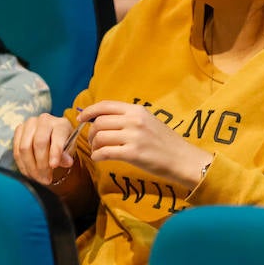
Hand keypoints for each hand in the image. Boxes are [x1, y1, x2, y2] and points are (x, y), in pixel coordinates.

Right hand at [12, 114, 77, 184]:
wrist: (52, 138)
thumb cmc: (63, 144)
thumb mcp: (69, 150)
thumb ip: (67, 155)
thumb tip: (67, 162)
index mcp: (61, 124)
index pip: (57, 137)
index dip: (55, 152)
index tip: (54, 166)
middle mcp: (45, 120)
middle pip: (38, 143)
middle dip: (41, 165)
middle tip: (46, 180)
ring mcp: (30, 124)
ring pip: (25, 148)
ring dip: (30, 167)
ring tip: (38, 179)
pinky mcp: (19, 130)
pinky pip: (16, 150)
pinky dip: (22, 165)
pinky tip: (29, 174)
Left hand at [78, 100, 211, 188]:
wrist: (183, 159)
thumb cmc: (165, 142)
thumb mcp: (149, 121)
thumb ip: (128, 118)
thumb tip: (103, 119)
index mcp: (137, 110)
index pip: (106, 105)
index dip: (89, 111)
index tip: (81, 119)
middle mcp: (134, 120)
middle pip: (99, 122)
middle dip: (90, 133)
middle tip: (92, 141)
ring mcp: (133, 137)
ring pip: (99, 137)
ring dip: (93, 146)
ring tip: (98, 151)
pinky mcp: (133, 153)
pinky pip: (105, 152)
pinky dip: (97, 156)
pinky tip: (100, 158)